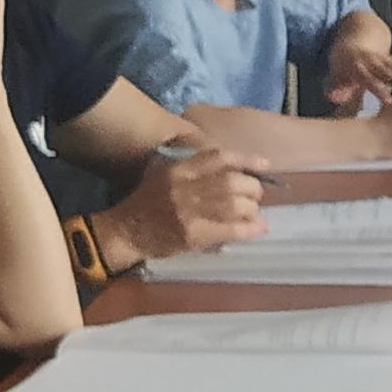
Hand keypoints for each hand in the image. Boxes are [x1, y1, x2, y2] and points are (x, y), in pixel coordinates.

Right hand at [104, 145, 268, 263]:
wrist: (125, 231)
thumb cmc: (147, 200)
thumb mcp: (165, 172)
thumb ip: (192, 165)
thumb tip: (233, 167)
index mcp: (179, 169)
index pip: (219, 157)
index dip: (246, 159)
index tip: (266, 164)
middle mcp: (184, 187)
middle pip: (231, 182)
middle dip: (252, 188)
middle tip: (257, 195)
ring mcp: (188, 212)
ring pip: (233, 205)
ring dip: (251, 209)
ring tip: (255, 212)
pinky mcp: (192, 234)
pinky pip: (229, 229)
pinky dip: (248, 229)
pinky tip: (258, 228)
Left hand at [323, 31, 391, 110]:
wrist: (350, 42)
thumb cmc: (342, 64)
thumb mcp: (335, 75)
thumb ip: (336, 89)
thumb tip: (334, 98)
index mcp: (357, 66)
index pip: (369, 79)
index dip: (379, 88)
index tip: (389, 100)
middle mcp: (371, 61)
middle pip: (387, 72)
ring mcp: (382, 58)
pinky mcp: (391, 58)